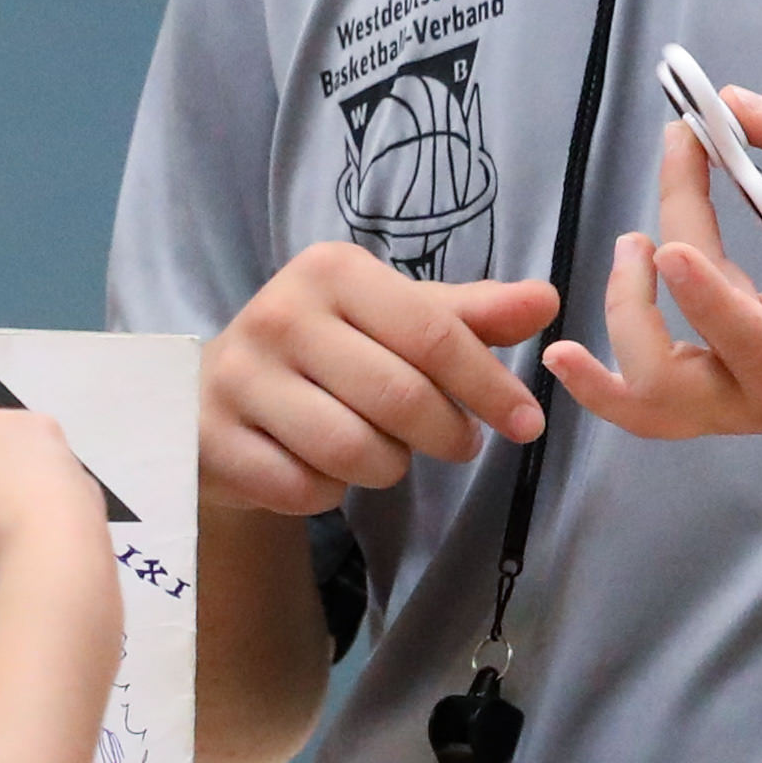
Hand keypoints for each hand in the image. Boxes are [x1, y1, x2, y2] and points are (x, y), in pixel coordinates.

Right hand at [203, 241, 555, 514]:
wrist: (219, 394)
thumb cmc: (330, 350)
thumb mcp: (397, 320)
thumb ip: (469, 316)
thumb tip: (546, 301)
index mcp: (331, 270)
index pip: (433, 334)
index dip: (490, 385)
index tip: (528, 425)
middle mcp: (279, 312)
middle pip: (400, 398)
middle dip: (445, 434)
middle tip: (459, 443)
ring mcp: (240, 376)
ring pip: (354, 451)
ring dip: (387, 466)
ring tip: (383, 449)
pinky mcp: (215, 439)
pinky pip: (306, 489)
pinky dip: (330, 492)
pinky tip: (321, 467)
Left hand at [547, 88, 761, 438]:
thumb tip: (729, 105)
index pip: (746, 334)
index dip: (700, 292)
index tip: (666, 243)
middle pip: (672, 382)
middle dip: (635, 310)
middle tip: (643, 236)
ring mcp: (746, 407)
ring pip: (649, 408)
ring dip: (614, 338)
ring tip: (626, 252)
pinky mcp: (728, 399)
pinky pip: (654, 405)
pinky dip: (607, 380)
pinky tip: (566, 352)